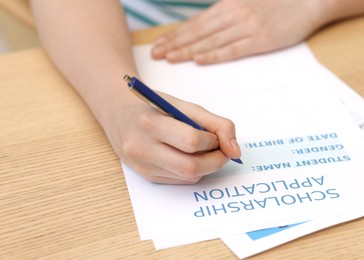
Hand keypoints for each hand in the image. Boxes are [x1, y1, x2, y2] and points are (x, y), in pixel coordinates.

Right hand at [102, 91, 240, 183]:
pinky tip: (187, 156)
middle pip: (191, 167)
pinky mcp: (146, 176)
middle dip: (216, 161)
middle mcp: (142, 148)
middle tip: (221, 151)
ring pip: (188, 177)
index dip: (213, 141)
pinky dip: (193, 171)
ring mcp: (142, 166)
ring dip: (205, 166)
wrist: (119, 116)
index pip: (192, 141)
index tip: (215, 136)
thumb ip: (216, 123)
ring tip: (203, 150)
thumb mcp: (185, 106)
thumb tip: (235, 150)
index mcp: (150, 123)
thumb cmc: (154, 107)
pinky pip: (180, 181)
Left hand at [151, 0, 326, 63]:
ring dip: (188, 50)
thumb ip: (224, 12)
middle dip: (174, 43)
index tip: (160, 43)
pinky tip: (199, 59)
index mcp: (228, 4)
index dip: (175, 34)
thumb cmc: (276, 2)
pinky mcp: (260, 40)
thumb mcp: (245, 1)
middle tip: (156, 54)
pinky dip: (214, 55)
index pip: (195, 22)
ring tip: (170, 58)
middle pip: (197, 32)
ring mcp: (247, 27)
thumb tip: (203, 27)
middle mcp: (233, 14)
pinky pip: (232, 49)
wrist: (309, 0)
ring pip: (210, 41)